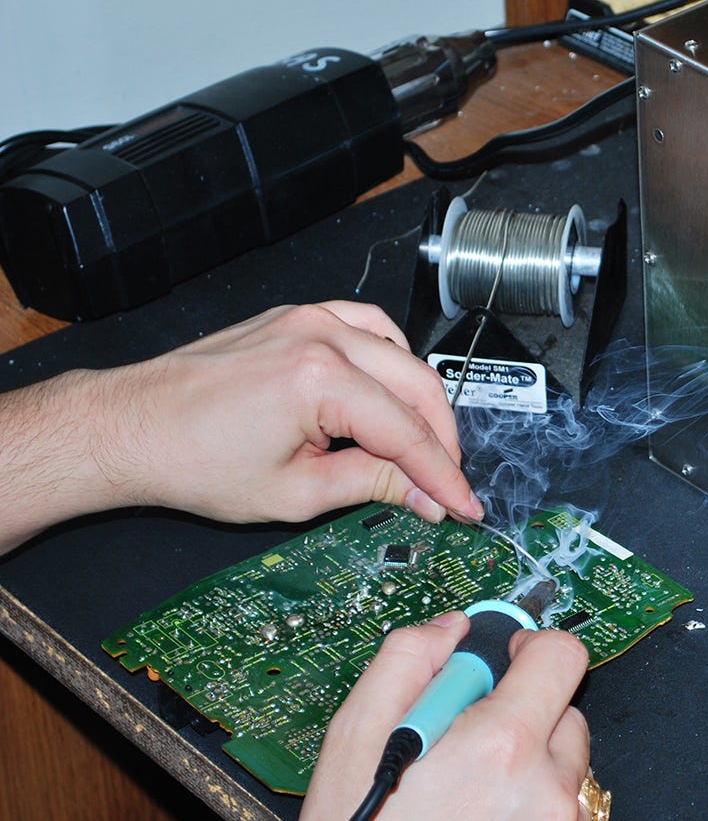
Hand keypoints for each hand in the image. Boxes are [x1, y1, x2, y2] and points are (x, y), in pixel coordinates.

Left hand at [0, 301, 482, 551]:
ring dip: (421, 400)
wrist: (129, 428)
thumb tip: (424, 495)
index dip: (443, 475)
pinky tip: (390, 391)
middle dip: (440, 441)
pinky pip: (368, 328)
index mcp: (320, 379)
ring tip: (422, 446)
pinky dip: (391, 359)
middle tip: (447, 485)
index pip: (407, 432)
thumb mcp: (293, 493)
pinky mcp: (296, 317)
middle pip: (417, 387)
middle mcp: (320, 336)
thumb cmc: (191, 460)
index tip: (464, 504)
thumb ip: (371, 485)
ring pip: (401, 353)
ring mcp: (308, 319)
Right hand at [296, 612, 592, 820]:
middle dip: (520, 712)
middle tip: (462, 742)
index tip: (501, 660)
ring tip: (465, 795)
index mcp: (501, 745)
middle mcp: (545, 789)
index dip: (528, 647)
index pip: (561, 654)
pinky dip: (531, 809)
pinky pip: (563, 814)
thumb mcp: (353, 742)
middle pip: (563, 711)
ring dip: (528, 765)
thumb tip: (449, 629)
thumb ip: (406, 663)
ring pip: (564, 766)